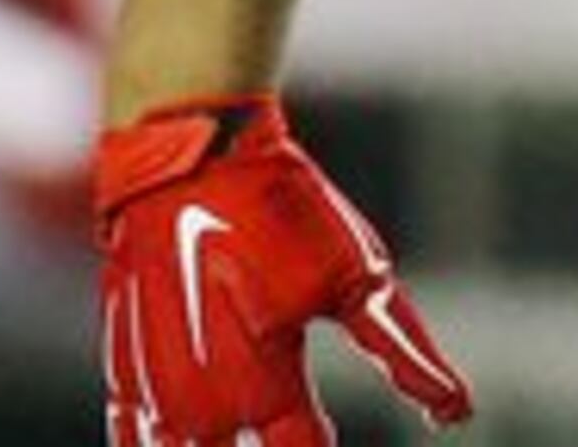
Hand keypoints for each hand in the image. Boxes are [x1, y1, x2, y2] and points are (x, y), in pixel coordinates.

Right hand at [96, 96, 473, 444]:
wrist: (189, 159)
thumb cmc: (283, 214)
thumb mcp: (358, 278)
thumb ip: (403, 354)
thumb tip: (456, 413)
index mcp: (267, 390)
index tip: (338, 435)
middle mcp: (202, 408)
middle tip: (291, 427)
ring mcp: (152, 393)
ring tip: (244, 426)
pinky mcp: (120, 369)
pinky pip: (128, 438)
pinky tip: (187, 438)